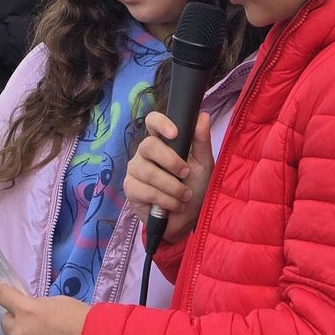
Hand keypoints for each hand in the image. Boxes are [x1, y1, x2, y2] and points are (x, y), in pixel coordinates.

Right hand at [123, 111, 212, 243]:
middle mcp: (145, 153)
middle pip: (148, 145)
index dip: (160, 123)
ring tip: (184, 196)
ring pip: (147, 171)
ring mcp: (135, 170)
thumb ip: (201, 141)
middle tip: (186, 174)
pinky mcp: (131, 189)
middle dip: (170, 161)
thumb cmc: (195, 187)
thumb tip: (203, 116)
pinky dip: (164, 200)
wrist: (189, 218)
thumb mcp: (204, 164)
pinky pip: (144, 190)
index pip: (152, 121)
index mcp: (162, 142)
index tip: (174, 133)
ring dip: (171, 186)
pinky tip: (173, 205)